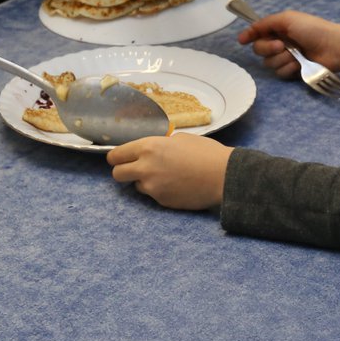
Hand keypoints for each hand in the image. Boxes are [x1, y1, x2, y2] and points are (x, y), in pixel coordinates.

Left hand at [107, 133, 231, 209]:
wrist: (223, 176)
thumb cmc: (205, 152)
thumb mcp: (180, 139)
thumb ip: (161, 144)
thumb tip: (153, 150)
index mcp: (149, 147)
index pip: (116, 155)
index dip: (117, 157)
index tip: (120, 158)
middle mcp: (146, 168)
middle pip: (117, 174)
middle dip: (123, 171)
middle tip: (135, 169)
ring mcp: (153, 187)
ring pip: (136, 186)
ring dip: (144, 181)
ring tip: (164, 175)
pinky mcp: (162, 201)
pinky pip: (153, 195)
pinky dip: (159, 190)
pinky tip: (176, 184)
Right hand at [237, 9, 339, 81]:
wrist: (333, 47)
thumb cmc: (312, 29)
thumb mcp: (288, 19)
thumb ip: (267, 22)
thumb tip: (250, 28)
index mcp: (279, 28)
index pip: (258, 32)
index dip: (249, 36)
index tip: (242, 40)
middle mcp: (280, 42)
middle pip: (259, 50)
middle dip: (268, 48)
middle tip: (281, 45)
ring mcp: (286, 58)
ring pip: (269, 63)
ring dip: (281, 59)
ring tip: (295, 55)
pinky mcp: (292, 71)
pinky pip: (279, 73)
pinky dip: (288, 68)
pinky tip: (298, 65)